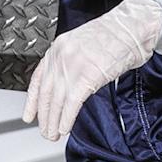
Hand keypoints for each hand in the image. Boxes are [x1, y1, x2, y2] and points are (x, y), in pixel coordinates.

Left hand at [23, 0, 161, 141]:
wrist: (132, 26)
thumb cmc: (115, 36)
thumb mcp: (83, 46)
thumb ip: (71, 64)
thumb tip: (67, 87)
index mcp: (58, 47)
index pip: (38, 78)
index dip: (32, 100)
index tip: (29, 115)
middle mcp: (61, 55)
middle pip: (46, 92)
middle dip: (44, 115)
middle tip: (44, 130)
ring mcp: (73, 64)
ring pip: (57, 100)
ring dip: (54, 121)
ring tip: (53, 134)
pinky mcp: (88, 75)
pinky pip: (72, 102)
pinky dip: (67, 118)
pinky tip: (65, 128)